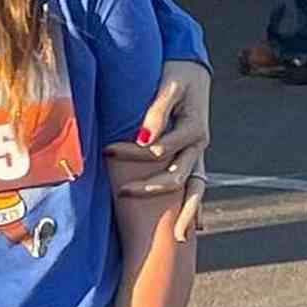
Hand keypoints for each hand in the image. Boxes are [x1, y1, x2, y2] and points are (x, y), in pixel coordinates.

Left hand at [105, 61, 210, 239]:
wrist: (192, 69)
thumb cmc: (177, 75)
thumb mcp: (168, 88)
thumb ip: (157, 113)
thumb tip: (143, 139)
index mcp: (194, 129)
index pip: (160, 150)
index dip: (133, 152)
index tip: (108, 150)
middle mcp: (199, 146)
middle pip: (178, 177)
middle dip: (151, 188)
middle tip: (121, 193)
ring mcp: (198, 154)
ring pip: (195, 189)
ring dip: (187, 212)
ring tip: (178, 237)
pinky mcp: (194, 157)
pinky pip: (197, 187)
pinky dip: (196, 207)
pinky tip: (194, 228)